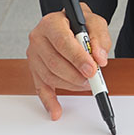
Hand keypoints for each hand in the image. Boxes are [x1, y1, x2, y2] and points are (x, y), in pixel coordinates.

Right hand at [26, 2, 111, 119]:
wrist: (69, 23)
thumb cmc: (79, 23)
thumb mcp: (94, 22)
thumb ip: (99, 38)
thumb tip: (99, 58)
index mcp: (51, 23)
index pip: (62, 42)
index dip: (78, 58)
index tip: (92, 69)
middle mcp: (38, 38)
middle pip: (54, 62)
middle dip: (76, 74)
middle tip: (92, 79)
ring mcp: (34, 55)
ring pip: (50, 76)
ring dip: (71, 84)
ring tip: (86, 84)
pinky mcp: (35, 69)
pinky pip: (40, 88)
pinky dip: (49, 102)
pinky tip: (56, 111)